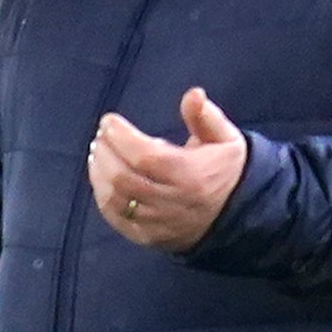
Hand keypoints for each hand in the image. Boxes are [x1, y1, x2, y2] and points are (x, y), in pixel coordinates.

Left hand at [88, 89, 247, 250]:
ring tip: (97, 153)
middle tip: (101, 136)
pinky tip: (100, 178)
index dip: (120, 137)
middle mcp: (172, 202)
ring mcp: (158, 223)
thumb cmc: (224, 170)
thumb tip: (193, 93)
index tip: (109, 121)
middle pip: (124, 178)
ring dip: (99, 174)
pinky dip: (102, 197)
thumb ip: (206, 117)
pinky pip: (117, 219)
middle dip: (105, 153)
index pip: (145, 156)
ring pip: (116, 201)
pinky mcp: (148, 237)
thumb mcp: (226, 139)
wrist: (234, 215)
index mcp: (191, 176)